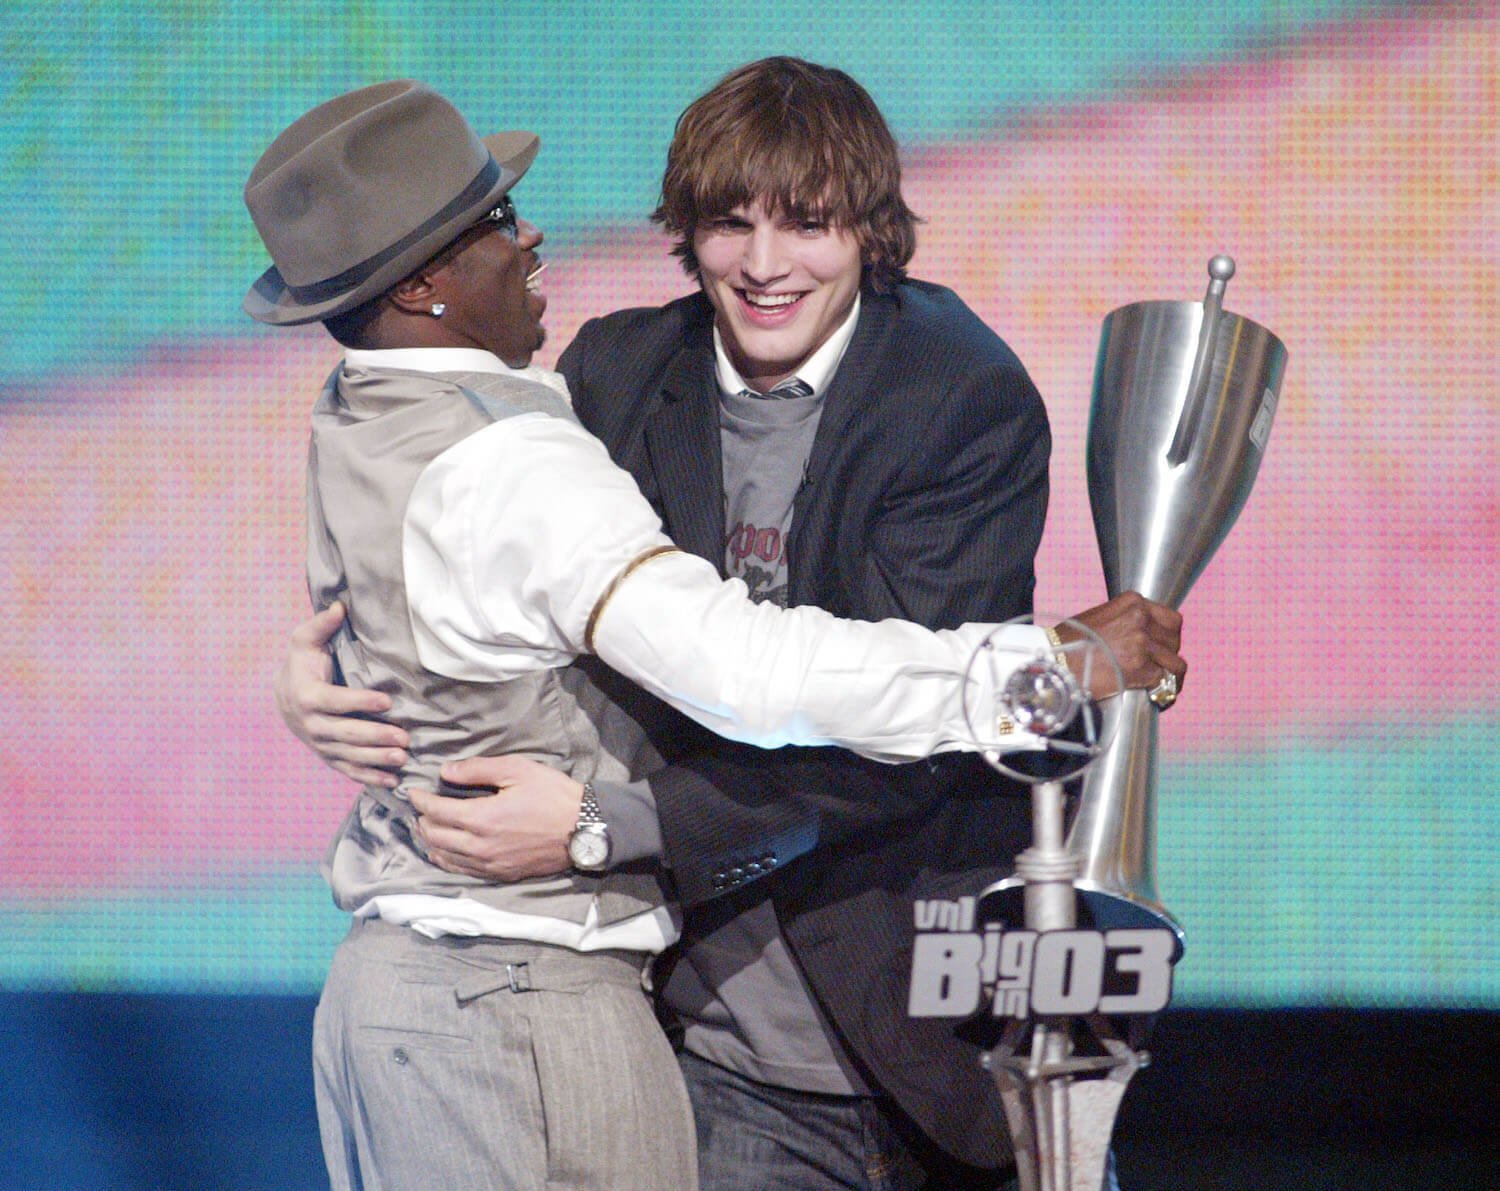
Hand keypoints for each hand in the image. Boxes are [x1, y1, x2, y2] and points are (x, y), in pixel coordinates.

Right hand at [274, 601, 408, 785]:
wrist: (284, 696)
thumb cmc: (302, 664)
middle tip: (404, 737)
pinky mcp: (328, 756)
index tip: (387, 701)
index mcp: (306, 696)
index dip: (360, 702)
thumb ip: (321, 625)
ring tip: (402, 758)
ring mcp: (319, 744)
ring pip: (348, 756)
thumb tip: (339, 606)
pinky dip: (368, 777)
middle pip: (345, 734)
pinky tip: (392, 781)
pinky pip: (347, 770)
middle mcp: (311, 725)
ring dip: (376, 760)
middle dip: (375, 737)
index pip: (336, 702)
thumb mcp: (305, 641)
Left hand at [410, 755, 582, 881]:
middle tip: (418, 808)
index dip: (419, 800)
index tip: (411, 791)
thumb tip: (446, 772)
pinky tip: (442, 853)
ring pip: (444, 857)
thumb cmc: (553, 795)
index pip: (436, 811)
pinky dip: (445, 860)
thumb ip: (478, 770)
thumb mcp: (518, 770)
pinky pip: (461, 871)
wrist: (584, 829)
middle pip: (435, 836)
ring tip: (424, 828)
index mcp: (481, 818)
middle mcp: (479, 846)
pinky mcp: (500, 874)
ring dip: (429, 842)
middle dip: (421, 820)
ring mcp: (489, 864)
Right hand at [1057, 591, 1185, 700]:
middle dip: (1168, 652)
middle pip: (1174, 639)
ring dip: (1170, 671)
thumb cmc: (1069, 640)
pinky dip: (1164, 687)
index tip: (1163, 643)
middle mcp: (1141, 620)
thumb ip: (1124, 619)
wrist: (1056, 660)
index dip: (1167, 634)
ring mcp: (1143, 644)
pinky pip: (1165, 679)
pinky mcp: (1141, 668)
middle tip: (1159, 663)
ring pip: (1175, 661)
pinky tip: (1160, 692)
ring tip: (1165, 680)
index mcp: (1133, 603)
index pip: (1170, 618)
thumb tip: (1139, 634)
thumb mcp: (1099, 616)